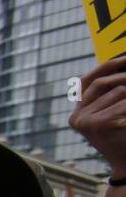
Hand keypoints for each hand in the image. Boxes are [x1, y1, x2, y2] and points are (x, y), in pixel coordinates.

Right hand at [70, 56, 125, 176]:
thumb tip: (116, 67)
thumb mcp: (112, 115)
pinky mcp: (97, 124)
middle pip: (101, 82)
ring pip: (117, 91)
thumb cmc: (123, 138)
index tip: (123, 59)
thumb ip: (108, 96)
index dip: (104, 66)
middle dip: (123, 77)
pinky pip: (123, 102)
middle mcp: (76, 118)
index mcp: (77, 114)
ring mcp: (84, 122)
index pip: (85, 81)